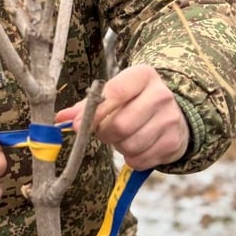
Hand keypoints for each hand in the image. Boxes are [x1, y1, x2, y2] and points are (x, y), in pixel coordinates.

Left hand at [55, 64, 189, 170]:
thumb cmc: (135, 101)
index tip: (79, 125)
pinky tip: (135, 146)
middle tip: (104, 132)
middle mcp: (161, 95)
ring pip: (130, 145)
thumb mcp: (115, 93)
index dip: (94, 113)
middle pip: (121, 125)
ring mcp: (170, 119)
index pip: (115, 93)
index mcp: (143, 75)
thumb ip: (88, 105)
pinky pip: (141, 160)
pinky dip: (131, 158)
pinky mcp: (174, 143)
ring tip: (121, 138)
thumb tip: (61, 119)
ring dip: (118, 147)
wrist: (175, 113)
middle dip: (105, 134)